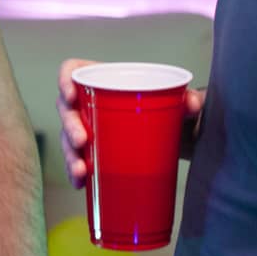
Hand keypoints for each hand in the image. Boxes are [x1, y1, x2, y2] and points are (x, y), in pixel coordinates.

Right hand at [56, 58, 204, 189]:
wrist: (177, 137)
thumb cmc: (170, 110)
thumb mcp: (179, 101)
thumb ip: (189, 99)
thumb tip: (192, 103)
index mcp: (103, 80)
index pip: (73, 71)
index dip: (64, 79)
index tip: (70, 95)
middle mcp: (90, 104)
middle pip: (67, 109)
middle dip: (70, 126)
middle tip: (82, 140)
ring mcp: (89, 129)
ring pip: (68, 139)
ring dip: (70, 155)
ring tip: (82, 170)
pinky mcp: (95, 153)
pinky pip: (77, 160)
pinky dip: (75, 173)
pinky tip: (80, 184)